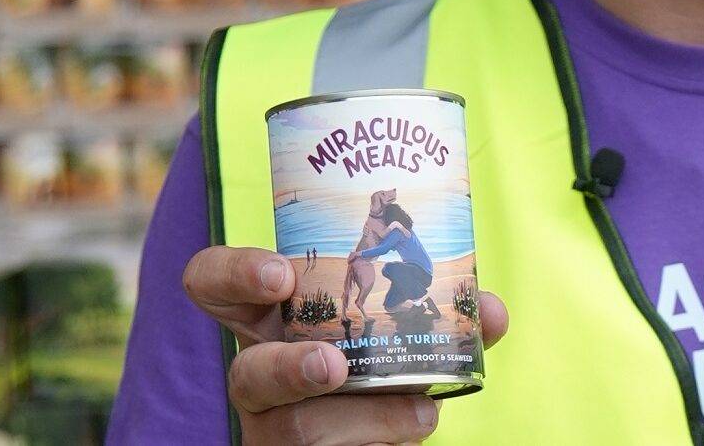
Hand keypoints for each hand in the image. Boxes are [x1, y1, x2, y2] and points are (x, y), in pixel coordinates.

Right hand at [184, 246, 507, 444]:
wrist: (377, 432)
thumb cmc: (382, 370)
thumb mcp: (404, 331)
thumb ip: (446, 315)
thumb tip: (489, 311)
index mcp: (274, 319)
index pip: (214, 285)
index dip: (231, 274)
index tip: (278, 276)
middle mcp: (262, 373)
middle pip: (243, 372)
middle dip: (287, 369)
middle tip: (333, 365)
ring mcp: (273, 427)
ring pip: (293, 428)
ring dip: (362, 418)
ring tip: (418, 412)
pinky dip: (382, 439)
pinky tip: (419, 424)